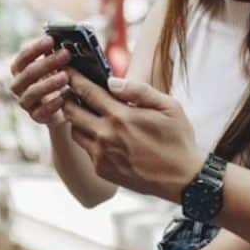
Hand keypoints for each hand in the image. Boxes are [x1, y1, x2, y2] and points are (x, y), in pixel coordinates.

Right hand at [9, 36, 71, 126]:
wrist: (64, 108)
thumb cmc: (60, 80)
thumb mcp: (59, 65)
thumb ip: (57, 54)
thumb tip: (67, 38)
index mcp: (21, 70)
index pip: (23, 57)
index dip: (36, 48)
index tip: (51, 39)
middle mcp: (19, 85)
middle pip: (29, 73)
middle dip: (47, 62)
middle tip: (66, 54)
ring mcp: (26, 102)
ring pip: (32, 92)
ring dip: (48, 83)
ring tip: (66, 76)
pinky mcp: (35, 117)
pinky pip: (40, 112)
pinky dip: (51, 105)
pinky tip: (63, 98)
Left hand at [62, 71, 205, 201]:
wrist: (181, 179)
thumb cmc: (177, 139)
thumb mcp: (168, 107)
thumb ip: (139, 91)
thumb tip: (113, 81)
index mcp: (121, 116)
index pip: (87, 92)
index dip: (74, 78)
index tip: (68, 70)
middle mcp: (106, 135)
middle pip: (71, 111)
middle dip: (68, 97)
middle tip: (71, 89)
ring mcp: (101, 154)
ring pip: (74, 131)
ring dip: (76, 118)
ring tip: (86, 111)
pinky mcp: (102, 169)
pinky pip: (85, 148)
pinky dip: (88, 137)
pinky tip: (101, 133)